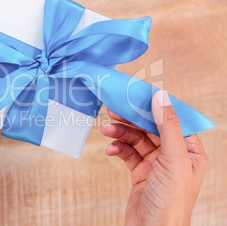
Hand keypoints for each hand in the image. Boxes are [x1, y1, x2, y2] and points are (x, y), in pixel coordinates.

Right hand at [101, 90, 207, 225]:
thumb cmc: (170, 203)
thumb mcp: (173, 159)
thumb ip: (167, 127)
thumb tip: (162, 97)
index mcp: (190, 151)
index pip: (173, 119)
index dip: (155, 106)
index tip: (137, 94)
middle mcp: (174, 155)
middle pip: (151, 127)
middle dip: (132, 119)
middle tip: (113, 109)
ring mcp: (156, 164)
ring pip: (136, 139)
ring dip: (120, 133)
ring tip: (106, 130)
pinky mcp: (140, 172)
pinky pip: (127, 153)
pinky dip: (118, 149)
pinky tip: (110, 150)